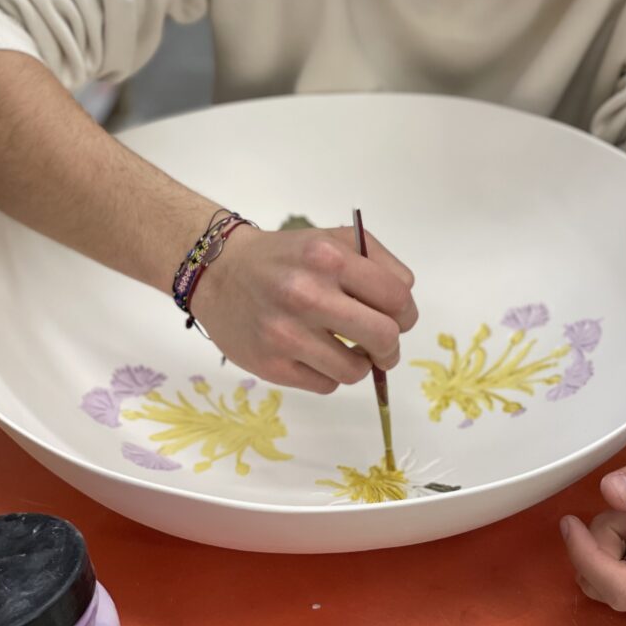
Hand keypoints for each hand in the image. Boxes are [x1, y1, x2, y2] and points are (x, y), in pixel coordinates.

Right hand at [191, 225, 417, 393]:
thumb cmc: (286, 257)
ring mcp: (287, 333)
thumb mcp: (333, 239)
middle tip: (382, 345)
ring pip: (356, 371)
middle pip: (384, 337)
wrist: (219, 272)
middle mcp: (307, 295)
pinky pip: (326, 385)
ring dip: (360, 364)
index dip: (406, 314)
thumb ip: (378, 263)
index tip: (399, 319)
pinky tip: (315, 354)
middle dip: (390, 346)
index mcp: (329, 258)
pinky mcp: (271, 365)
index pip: (397, 298)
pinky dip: (329, 373)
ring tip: (346, 349)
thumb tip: (404, 306)